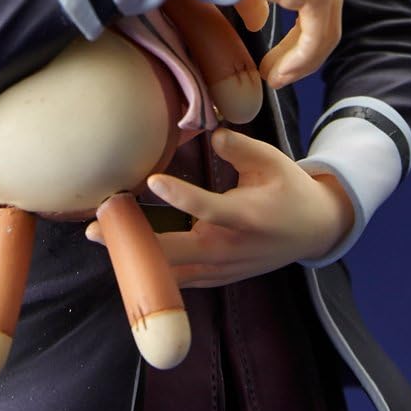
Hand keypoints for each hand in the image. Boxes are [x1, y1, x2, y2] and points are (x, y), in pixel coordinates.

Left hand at [86, 130, 355, 287]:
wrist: (314, 231)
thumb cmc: (289, 189)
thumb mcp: (271, 160)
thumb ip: (238, 147)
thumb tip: (209, 131)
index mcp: (245, 217)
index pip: (207, 209)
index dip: (180, 196)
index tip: (151, 180)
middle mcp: (228, 249)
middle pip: (174, 252)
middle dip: (134, 241)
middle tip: (96, 226)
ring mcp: (221, 269)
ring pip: (170, 271)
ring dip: (135, 257)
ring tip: (100, 236)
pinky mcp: (216, 278)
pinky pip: (178, 279)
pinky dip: (151, 269)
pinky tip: (123, 252)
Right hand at [251, 0, 344, 88]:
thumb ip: (254, 3)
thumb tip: (258, 23)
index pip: (315, 17)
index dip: (295, 48)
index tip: (270, 69)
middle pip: (322, 30)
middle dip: (297, 59)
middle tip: (272, 78)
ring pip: (322, 39)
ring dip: (297, 65)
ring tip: (273, 79)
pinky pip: (315, 39)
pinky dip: (298, 61)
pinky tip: (277, 73)